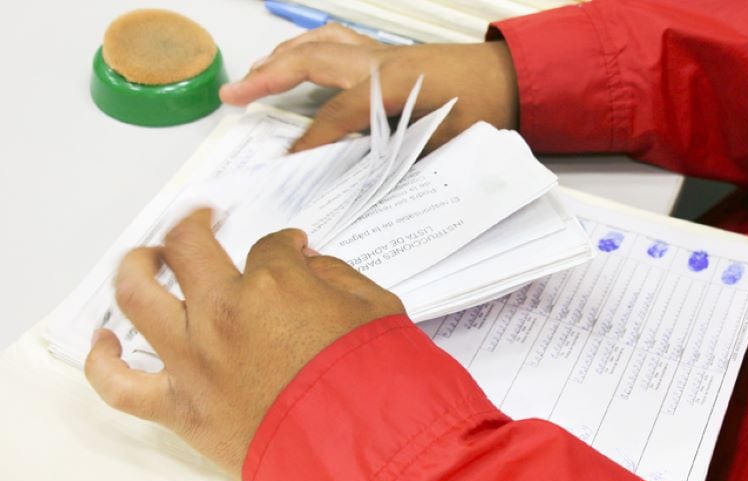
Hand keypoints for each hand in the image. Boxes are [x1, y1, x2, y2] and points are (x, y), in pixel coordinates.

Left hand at [84, 209, 404, 476]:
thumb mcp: (376, 308)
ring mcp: (194, 361)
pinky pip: (120, 386)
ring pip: (136, 296)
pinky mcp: (180, 408)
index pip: (268, 246)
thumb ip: (336, 275)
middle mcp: (223, 314)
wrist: (363, 452)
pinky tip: (103, 342)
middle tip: (201, 223)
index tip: (292, 252)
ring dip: (135, 267)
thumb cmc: (374, 385)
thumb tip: (307, 265)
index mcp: (273, 285)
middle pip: (185, 248)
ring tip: (146, 260)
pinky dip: (102, 363)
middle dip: (194, 225)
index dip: (283, 244)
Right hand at [219, 24, 518, 152]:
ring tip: (255, 75)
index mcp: (393, 83)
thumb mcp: (442, 145)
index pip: (337, 113)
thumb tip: (359, 172)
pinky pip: (338, 41)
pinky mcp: (389, 52)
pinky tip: (299, 61)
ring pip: (321, 42)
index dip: (312, 141)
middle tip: (233, 95)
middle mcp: (381, 60)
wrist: (514, 80)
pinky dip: (311, 48)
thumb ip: (396, 155)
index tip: (291, 163)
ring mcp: (383, 52)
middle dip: (267, 77)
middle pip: (311, 59)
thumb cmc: (487, 111)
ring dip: (284, 56)